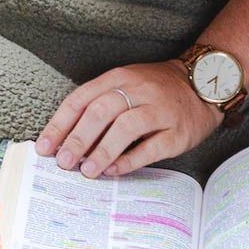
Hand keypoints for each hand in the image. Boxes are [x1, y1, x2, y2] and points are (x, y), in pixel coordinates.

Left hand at [37, 61, 222, 177]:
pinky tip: (114, 170)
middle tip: (63, 161)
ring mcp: (160, 110)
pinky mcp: (177, 131)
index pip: (81, 99)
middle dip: (77, 139)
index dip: (60, 124)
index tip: (45, 147)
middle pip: (101, 112)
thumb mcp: (126, 85)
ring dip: (102, 151)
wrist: (204, 84)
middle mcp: (139, 90)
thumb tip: (67, 140)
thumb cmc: (157, 89)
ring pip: (125, 127)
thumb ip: (98, 105)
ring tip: (87, 170)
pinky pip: (150, 147)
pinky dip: (129, 160)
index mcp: (119, 78)